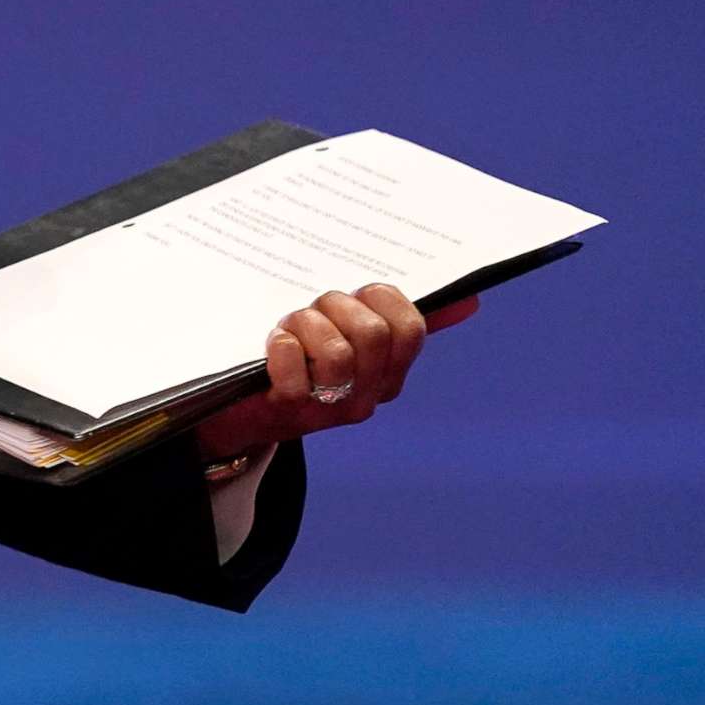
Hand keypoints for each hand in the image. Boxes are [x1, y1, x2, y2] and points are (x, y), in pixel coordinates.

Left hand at [191, 285, 480, 461]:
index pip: (410, 328)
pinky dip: (281, 345)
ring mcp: (330, 408)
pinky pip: (293, 365)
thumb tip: (468, 300)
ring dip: (305, 324)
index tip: (357, 293)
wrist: (236, 411)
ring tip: (290, 328)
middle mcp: (366, 395)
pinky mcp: (289, 410)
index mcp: (388, 373)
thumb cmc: (299, 361)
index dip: (381, 297)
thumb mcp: (350, 336)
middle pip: (373, 334)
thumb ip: (401, 319)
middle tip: (314, 308)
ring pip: (336, 351)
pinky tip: (274, 346)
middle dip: (337, 305)